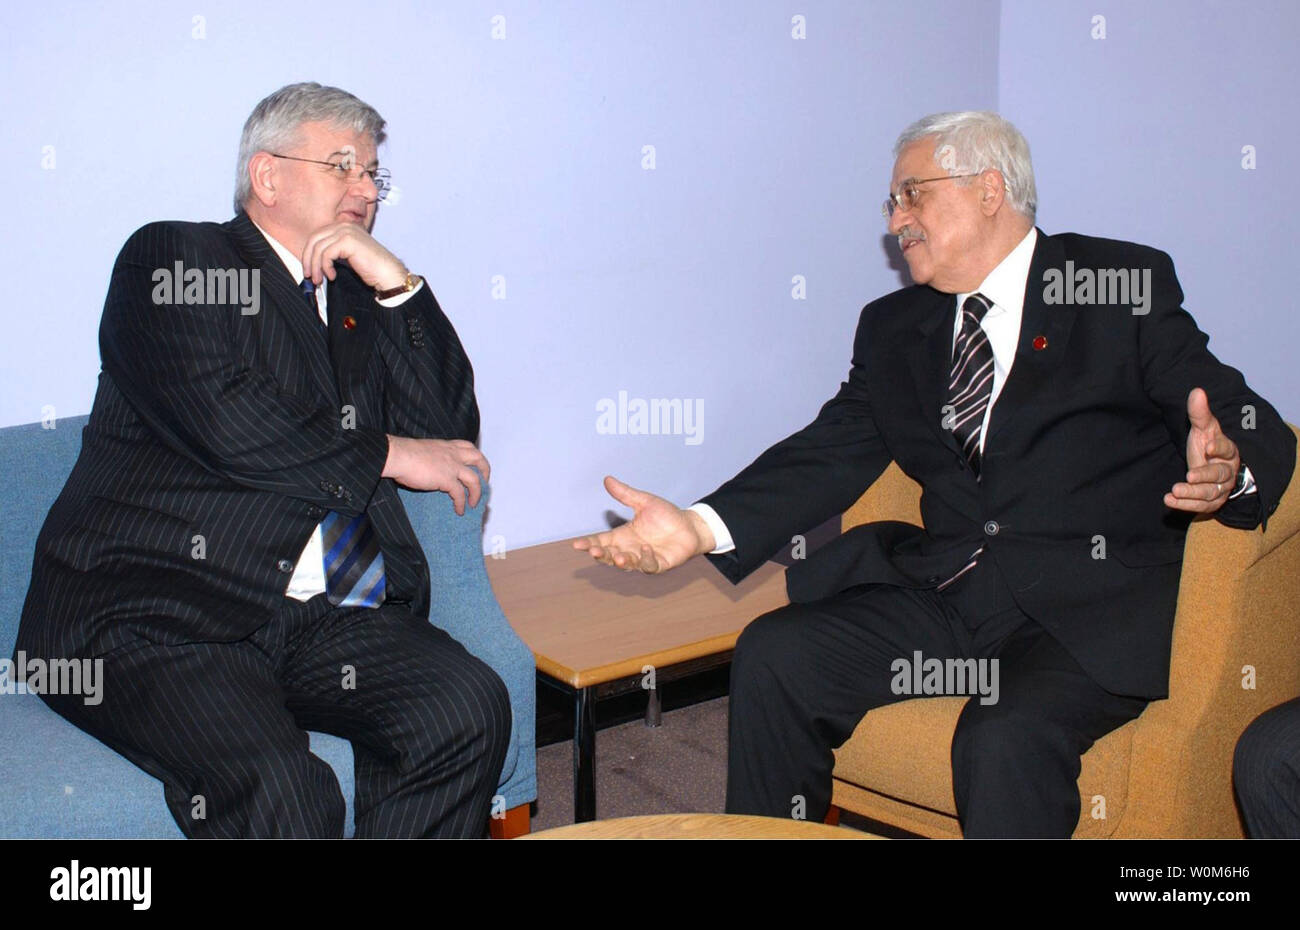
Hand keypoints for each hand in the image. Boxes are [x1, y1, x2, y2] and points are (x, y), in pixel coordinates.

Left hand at [301, 222, 408, 291]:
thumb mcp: (347, 255)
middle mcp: (345, 225)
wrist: (388, 273)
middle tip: (309, 276)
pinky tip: (332, 275)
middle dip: (308, 259)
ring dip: (316, 267)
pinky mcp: (348, 240)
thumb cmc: (371, 268)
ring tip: (320, 280)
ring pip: (318, 248)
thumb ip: (333, 251)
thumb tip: (312, 259)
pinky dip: (325, 267)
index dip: (308, 253)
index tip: (309, 268)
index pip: (317, 235)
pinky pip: (326, 254)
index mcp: (344, 226)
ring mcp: (347, 231)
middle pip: (314, 240)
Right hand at [383, 436, 489, 514]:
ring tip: (473, 503)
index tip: (475, 466)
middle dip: (485, 470)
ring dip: (477, 492)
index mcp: (446, 445)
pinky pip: (460, 494)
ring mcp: (452, 466)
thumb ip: (431, 458)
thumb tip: (429, 469)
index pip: (467, 446)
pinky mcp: (447, 479)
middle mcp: (452, 454)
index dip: (474, 456)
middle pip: (478, 458)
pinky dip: (462, 503)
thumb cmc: (403, 453)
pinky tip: (459, 510)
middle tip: (484, 482)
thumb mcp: (422, 451)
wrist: (397, 455)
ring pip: (474, 479)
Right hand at [572, 476, 714, 572]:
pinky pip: (650, 566)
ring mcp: (644, 558)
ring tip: (618, 556)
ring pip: (628, 564)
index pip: (601, 541)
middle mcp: (630, 549)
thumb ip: (625, 494)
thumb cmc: (666, 515)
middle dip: (601, 555)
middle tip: (594, 551)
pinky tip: (646, 549)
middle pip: (609, 556)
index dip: (589, 543)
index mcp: (623, 536)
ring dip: (621, 562)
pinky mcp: (660, 564)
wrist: (689, 525)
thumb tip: (607, 479)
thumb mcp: (644, 502)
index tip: (576, 544)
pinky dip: (646, 560)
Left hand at [1164, 387, 1240, 513]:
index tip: (1209, 447)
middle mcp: (1227, 471)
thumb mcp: (1203, 428)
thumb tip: (1197, 391)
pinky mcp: (1211, 501)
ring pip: (1210, 494)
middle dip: (1204, 476)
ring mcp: (1220, 488)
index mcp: (1229, 451)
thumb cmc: (1207, 444)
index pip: (1228, 449)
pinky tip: (1169, 500)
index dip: (1220, 448)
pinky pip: (1202, 507)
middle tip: (1189, 475)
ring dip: (1192, 494)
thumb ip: (1199, 413)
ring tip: (1174, 491)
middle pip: (1219, 475)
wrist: (1212, 465)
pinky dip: (1185, 505)